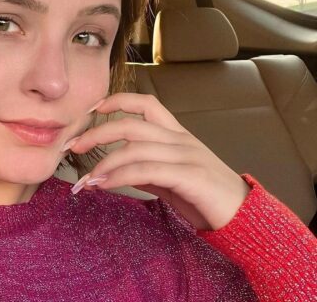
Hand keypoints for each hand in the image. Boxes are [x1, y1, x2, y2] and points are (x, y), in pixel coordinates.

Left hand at [67, 93, 250, 230]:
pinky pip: (146, 170)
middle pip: (132, 124)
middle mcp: (180, 139)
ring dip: (104, 163)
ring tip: (85, 179)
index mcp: (177, 134)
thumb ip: (145, 168)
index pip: (146, 104)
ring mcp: (186, 156)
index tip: (93, 109)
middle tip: (73, 147)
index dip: (118, 100)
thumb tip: (112, 170)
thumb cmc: (204, 195)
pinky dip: (119, 177)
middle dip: (97, 133)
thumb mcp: (171, 176)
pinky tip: (104, 185)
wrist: (243, 215)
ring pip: (135, 148)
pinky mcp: (189, 176)